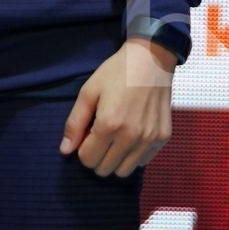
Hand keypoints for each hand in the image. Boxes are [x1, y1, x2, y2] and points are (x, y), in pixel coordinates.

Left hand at [59, 38, 175, 177]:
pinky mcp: (163, 138)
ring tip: (117, 137)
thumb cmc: (117, 72)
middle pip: (105, 169)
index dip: (83, 148)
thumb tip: (65, 151)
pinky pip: (143, 162)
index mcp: (109, 125)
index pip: (87, 160)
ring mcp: (149, 139)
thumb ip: (75, 123)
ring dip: (116, 159)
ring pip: (124, 171)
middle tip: (102, 135)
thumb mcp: (89, 91)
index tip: (88, 133)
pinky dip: (134, 155)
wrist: (152, 58)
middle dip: (98, 156)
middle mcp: (131, 137)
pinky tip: (134, 135)